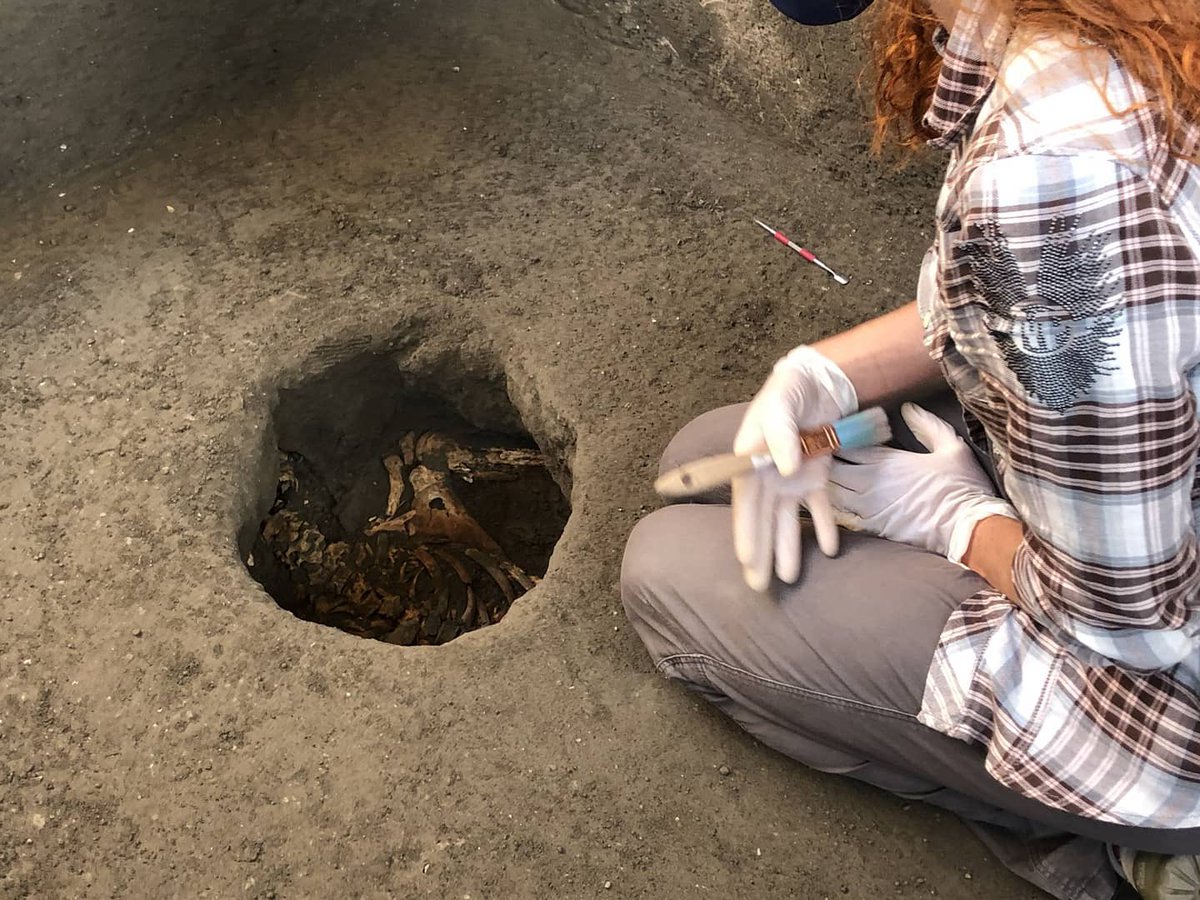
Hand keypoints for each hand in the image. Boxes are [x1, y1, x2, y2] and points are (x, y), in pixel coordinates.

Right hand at [732, 346, 857, 590]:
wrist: (820, 381)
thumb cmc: (790, 390)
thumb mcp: (781, 405)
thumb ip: (779, 434)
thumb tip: (785, 470)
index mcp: (751, 462)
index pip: (746, 503)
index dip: (745, 531)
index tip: (746, 558)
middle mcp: (769, 477)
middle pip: (763, 520)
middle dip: (761, 553)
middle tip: (758, 587)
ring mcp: (792, 480)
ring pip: (788, 520)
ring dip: (788, 548)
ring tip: (789, 579)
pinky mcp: (817, 478)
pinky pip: (820, 507)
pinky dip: (826, 527)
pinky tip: (831, 550)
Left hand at [827, 403, 1016, 562]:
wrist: (967, 527)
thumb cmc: (961, 487)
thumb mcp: (951, 447)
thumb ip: (927, 425)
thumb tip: (907, 408)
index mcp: (887, 460)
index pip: (849, 444)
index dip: (839, 438)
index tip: (833, 432)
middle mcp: (871, 481)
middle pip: (832, 466)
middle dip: (824, 460)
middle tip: (819, 453)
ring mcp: (867, 505)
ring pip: (831, 491)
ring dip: (824, 482)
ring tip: (816, 476)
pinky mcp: (870, 526)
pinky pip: (839, 515)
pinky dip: (830, 507)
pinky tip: (826, 502)